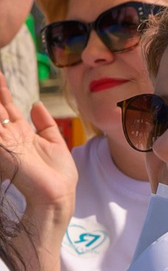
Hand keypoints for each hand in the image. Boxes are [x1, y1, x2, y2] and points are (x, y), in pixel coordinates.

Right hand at [0, 82, 75, 226]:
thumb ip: (45, 123)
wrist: (57, 195)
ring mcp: (5, 141)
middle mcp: (10, 135)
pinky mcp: (3, 148)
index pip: (7, 108)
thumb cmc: (58, 175)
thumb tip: (35, 103)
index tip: (0, 75)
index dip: (3, 92)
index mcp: (23, 133)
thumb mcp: (54, 142)